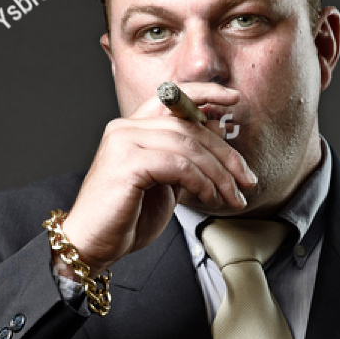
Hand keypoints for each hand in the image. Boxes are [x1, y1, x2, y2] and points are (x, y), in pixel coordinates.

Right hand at [58, 83, 256, 272]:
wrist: (92, 245)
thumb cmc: (126, 218)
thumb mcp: (165, 183)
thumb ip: (185, 159)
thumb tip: (217, 135)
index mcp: (132, 128)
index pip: (172, 98)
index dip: (205, 93)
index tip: (234, 98)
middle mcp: (125, 128)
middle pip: (189, 128)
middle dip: (227, 156)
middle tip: (247, 182)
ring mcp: (124, 142)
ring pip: (188, 146)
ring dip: (219, 175)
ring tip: (231, 198)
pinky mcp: (127, 163)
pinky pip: (178, 164)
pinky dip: (201, 182)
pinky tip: (209, 199)